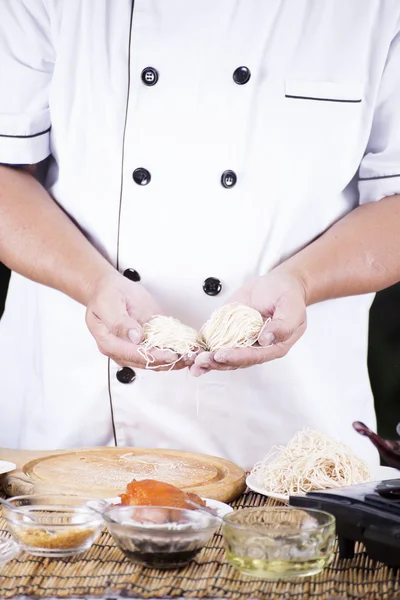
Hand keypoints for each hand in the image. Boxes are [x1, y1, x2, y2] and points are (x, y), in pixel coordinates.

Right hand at [86, 272, 188, 370]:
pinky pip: (161, 351)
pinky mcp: (147, 342)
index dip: (155, 357)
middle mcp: (123, 350)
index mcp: (110, 343)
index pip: (135, 356)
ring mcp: (135, 348)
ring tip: (192, 355)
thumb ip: (119, 322)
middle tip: (188, 357)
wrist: (108, 288)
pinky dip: (176, 351)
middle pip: (148, 363)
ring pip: (157, 361)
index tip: (171, 355)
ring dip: (176, 360)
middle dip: (170, 361)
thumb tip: (134, 337)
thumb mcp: (108, 304)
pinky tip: (188, 350)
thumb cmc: (106, 294)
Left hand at [190, 271, 306, 375]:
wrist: (276, 285)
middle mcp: (255, 348)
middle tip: (202, 361)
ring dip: (207, 361)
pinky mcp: (227, 331)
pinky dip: (202, 348)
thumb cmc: (288, 295)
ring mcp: (239, 340)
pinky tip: (190, 354)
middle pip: (234, 361)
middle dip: (217, 362)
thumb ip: (283, 325)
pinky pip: (214, 342)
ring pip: (222, 356)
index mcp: (273, 347)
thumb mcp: (292, 307)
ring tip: (194, 362)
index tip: (222, 355)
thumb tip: (266, 339)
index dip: (237, 357)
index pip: (253, 356)